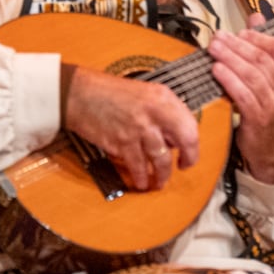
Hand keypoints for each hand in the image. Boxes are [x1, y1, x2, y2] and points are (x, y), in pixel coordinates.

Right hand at [63, 66, 198, 191]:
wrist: (80, 94)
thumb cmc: (109, 93)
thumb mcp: (144, 92)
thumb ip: (163, 111)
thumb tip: (176, 137)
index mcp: (162, 97)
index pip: (190, 125)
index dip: (193, 144)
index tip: (189, 153)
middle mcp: (154, 112)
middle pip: (185, 142)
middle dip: (187, 160)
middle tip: (182, 168)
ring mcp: (138, 128)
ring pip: (161, 160)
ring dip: (162, 175)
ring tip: (159, 181)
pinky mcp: (122, 142)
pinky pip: (138, 167)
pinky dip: (141, 177)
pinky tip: (141, 181)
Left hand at [210, 20, 273, 183]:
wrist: (273, 149)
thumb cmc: (269, 108)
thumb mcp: (272, 78)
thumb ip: (264, 47)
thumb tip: (256, 16)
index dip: (258, 37)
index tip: (239, 32)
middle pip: (262, 60)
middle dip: (237, 45)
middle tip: (218, 37)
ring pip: (252, 76)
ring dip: (230, 59)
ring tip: (213, 49)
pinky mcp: (260, 120)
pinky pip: (244, 95)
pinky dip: (229, 80)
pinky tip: (216, 70)